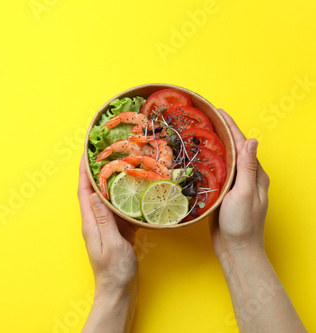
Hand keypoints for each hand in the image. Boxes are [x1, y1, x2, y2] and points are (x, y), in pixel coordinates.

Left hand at [77, 154, 138, 294]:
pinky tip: (133, 190)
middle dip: (96, 170)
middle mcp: (96, 222)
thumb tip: (95, 194)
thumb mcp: (112, 243)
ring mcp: (106, 227)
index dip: (84, 170)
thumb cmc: (114, 271)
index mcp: (91, 223)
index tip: (86, 152)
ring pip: (107, 198)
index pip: (84, 191)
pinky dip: (123, 197)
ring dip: (111, 181)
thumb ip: (104, 219)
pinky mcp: (117, 232)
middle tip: (105, 152)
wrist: (119, 292)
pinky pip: (118, 210)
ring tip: (120, 164)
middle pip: (93, 191)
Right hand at [210, 108, 269, 260]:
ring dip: (213, 146)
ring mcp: (235, 186)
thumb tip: (251, 141)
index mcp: (255, 174)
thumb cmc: (242, 225)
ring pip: (223, 160)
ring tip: (197, 134)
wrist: (236, 250)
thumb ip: (248, 168)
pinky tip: (196, 159)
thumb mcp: (245, 194)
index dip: (231, 126)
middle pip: (233, 149)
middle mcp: (247, 177)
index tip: (218, 111)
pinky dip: (207, 162)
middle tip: (204, 118)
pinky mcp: (224, 194)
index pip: (242, 144)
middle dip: (221, 131)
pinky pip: (216, 172)